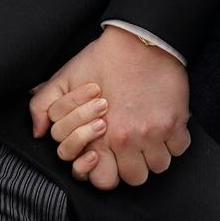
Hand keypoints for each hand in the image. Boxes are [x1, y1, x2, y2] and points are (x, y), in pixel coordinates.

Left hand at [29, 26, 191, 188]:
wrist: (138, 39)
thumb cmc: (103, 59)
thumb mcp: (65, 78)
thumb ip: (44, 105)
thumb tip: (39, 132)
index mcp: (101, 134)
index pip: (105, 181)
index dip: (107, 173)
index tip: (111, 159)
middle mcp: (128, 139)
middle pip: (136, 178)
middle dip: (134, 165)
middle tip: (132, 148)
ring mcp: (154, 132)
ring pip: (159, 167)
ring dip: (155, 154)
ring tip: (149, 136)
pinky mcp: (177, 121)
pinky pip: (180, 149)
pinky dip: (175, 141)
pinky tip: (165, 126)